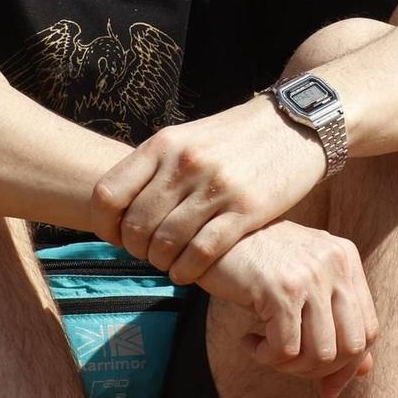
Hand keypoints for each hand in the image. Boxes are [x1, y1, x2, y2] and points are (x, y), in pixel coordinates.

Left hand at [90, 100, 325, 283]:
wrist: (292, 125)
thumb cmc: (234, 138)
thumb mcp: (187, 138)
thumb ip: (156, 168)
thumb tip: (120, 207)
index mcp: (164, 144)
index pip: (108, 193)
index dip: (104, 224)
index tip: (116, 237)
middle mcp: (185, 163)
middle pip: (136, 224)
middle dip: (136, 249)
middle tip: (146, 255)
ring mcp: (215, 186)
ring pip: (166, 243)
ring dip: (161, 262)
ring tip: (167, 264)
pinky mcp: (246, 209)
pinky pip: (201, 252)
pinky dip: (187, 270)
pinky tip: (187, 272)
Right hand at [195, 220, 377, 397]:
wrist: (210, 236)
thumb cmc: (256, 263)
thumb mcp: (302, 285)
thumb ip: (336, 322)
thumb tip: (364, 372)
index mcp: (345, 258)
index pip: (368, 330)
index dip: (348, 365)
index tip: (323, 382)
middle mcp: (334, 262)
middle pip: (351, 346)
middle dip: (319, 369)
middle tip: (287, 364)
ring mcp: (310, 274)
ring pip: (320, 353)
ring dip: (290, 366)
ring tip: (266, 351)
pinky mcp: (281, 289)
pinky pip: (286, 350)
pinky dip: (266, 356)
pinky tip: (248, 341)